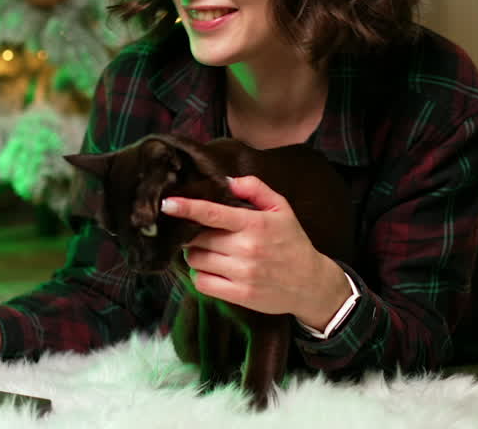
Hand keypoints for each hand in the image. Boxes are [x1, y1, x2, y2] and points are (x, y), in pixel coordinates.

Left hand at [160, 175, 350, 326]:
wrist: (311, 284)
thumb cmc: (292, 242)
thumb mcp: (281, 208)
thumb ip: (255, 188)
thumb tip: (226, 181)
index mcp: (254, 224)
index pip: (212, 213)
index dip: (186, 207)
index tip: (166, 204)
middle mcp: (246, 249)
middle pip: (198, 238)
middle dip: (192, 234)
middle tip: (201, 233)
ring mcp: (242, 274)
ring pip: (196, 260)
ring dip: (196, 254)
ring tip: (210, 252)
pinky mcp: (239, 295)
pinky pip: (202, 283)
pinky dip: (201, 275)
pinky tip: (212, 270)